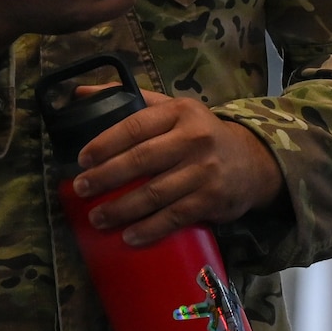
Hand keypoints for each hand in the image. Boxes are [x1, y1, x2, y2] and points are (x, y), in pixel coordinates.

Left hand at [72, 89, 284, 247]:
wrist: (252, 162)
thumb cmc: (200, 134)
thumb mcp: (173, 109)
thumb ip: (131, 100)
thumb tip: (79, 94)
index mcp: (179, 112)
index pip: (135, 125)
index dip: (105, 142)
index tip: (82, 159)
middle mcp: (194, 139)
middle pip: (142, 159)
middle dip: (106, 176)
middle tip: (81, 189)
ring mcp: (204, 171)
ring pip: (155, 193)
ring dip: (122, 208)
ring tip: (97, 218)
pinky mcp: (211, 200)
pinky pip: (174, 217)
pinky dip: (149, 228)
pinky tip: (129, 236)